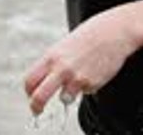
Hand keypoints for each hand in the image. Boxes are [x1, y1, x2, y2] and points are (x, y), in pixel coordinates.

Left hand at [22, 8, 140, 115]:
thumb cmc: (88, 37)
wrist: (113, 32)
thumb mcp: (63, 47)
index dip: (29, 91)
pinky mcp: (91, 84)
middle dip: (36, 106)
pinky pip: (85, 91)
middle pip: (40, 96)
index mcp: (51, 57)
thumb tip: (44, 82)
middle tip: (37, 111)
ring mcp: (76, 77)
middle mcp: (61, 68)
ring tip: (79, 76)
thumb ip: (53, 64)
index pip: (30, 80)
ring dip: (69, 94)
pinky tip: (93, 70)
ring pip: (64, 98)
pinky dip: (87, 85)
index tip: (31, 95)